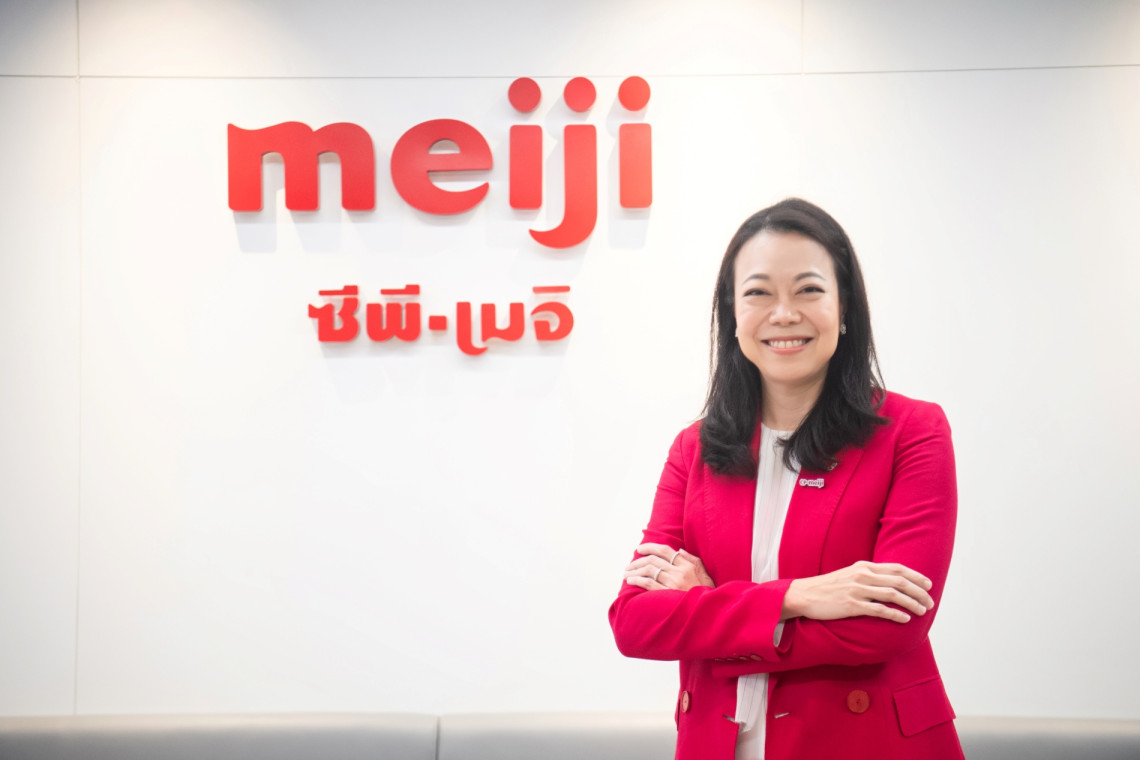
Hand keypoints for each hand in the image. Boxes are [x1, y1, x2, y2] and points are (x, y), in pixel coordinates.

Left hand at [624, 543, 714, 591]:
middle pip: (654, 560)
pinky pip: (648, 584)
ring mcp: (673, 583)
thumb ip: (692, 559)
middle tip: (630, 565)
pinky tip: (631, 581)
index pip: (665, 550)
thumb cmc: (706, 592)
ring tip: (627, 573)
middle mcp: (679, 572)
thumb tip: (679, 550)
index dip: (650, 547)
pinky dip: (637, 580)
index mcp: (687, 565)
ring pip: (649, 571)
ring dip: (635, 570)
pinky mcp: (667, 595)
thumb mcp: (704, 573)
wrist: (709, 612)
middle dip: (638, 560)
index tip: (639, 549)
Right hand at [782, 560, 934, 623]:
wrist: (804, 594)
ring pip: (892, 594)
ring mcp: (857, 590)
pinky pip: (879, 609)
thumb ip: (868, 576)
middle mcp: (863, 575)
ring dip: (911, 603)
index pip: (896, 568)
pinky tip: (905, 619)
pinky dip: (895, 614)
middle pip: (899, 581)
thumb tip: (887, 582)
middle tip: (930, 602)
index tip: (928, 584)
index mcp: (863, 566)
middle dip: (918, 591)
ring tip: (922, 611)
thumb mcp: (849, 575)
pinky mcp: (852, 605)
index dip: (915, 576)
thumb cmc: (828, 587)